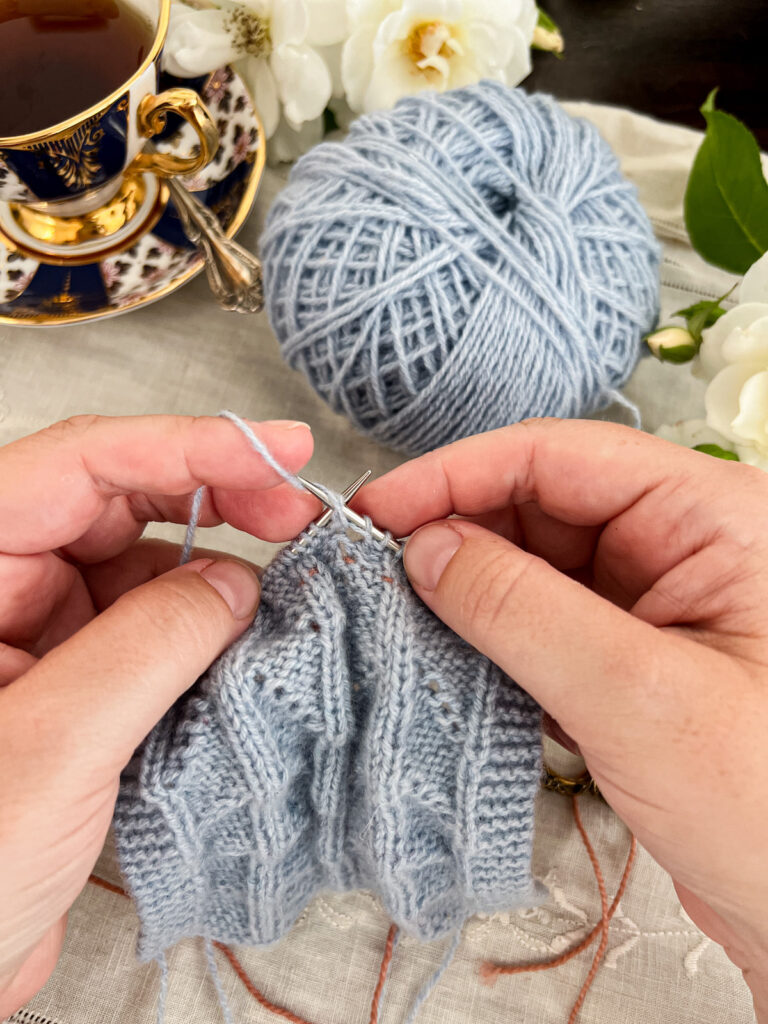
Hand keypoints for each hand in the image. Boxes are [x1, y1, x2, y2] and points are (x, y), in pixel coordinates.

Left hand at [0, 414, 316, 1017]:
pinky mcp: (65, 690)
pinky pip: (144, 635)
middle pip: (116, 505)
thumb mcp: (52, 745)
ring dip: (211, 579)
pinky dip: (200, 637)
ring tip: (285, 597)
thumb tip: (237, 582)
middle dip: (214, 503)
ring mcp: (29, 639)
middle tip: (300, 516)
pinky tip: (245, 650)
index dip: (189, 444)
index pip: (79, 466)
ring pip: (138, 571)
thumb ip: (151, 644)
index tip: (278, 449)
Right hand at [359, 419, 767, 1014]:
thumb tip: (424, 547)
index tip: (376, 508)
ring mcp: (658, 600)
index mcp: (713, 515)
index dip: (458, 474)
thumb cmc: (766, 807)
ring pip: (537, 561)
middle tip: (372, 566)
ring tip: (394, 609)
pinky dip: (492, 631)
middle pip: (543, 502)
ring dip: (467, 583)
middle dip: (456, 528)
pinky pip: (545, 618)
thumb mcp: (635, 696)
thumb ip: (521, 609)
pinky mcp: (634, 655)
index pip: (561, 456)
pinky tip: (444, 650)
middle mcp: (685, 543)